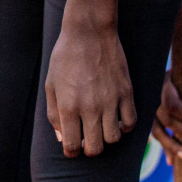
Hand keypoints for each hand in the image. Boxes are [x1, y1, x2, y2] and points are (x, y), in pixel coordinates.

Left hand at [46, 19, 135, 157]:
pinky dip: (124, 126)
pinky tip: (117, 118)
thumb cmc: (65, 56)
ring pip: (114, 139)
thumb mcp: (51, 84)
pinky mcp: (126, 92)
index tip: (73, 147)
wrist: (89, 31)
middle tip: (87, 139)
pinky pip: (131, 123)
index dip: (71, 151)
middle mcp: (90, 107)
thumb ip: (54, 114)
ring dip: (107, 138)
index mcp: (68, 105)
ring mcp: (110, 100)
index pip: (72, 145)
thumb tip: (63, 139)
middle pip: (95, 148)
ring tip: (101, 127)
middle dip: (89, 149)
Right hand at [151, 70, 181, 167]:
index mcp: (162, 83)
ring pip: (156, 130)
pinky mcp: (151, 117)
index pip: (171, 105)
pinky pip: (156, 134)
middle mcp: (152, 96)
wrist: (179, 67)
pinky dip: (165, 147)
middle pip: (165, 120)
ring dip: (173, 146)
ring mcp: (150, 107)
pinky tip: (172, 161)